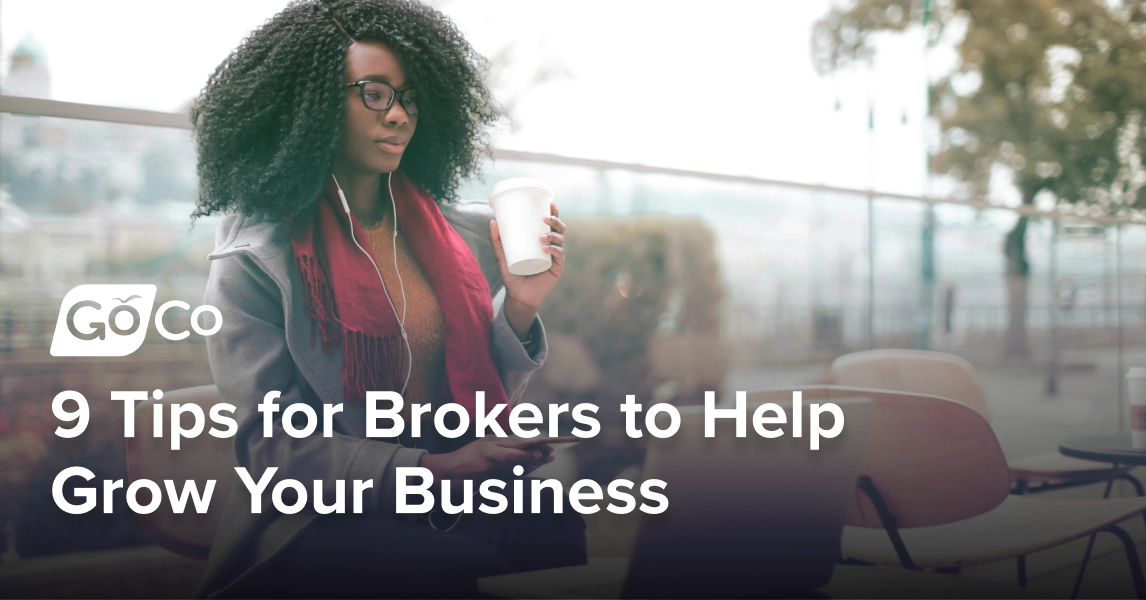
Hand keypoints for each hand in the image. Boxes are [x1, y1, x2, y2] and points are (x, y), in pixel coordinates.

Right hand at [419, 437, 554, 481]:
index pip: (512, 453)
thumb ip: (502, 442)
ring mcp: (494, 475)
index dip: (527, 454)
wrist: (451, 471)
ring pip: (519, 470)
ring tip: (548, 459)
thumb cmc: (468, 453)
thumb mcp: (484, 442)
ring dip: (535, 465)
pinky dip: (526, 471)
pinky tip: (535, 466)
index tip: (541, 451)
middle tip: (552, 455)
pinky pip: (514, 476)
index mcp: (489, 451)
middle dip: (537, 459)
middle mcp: (493, 464)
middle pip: (519, 463)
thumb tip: (522, 442)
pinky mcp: (494, 481)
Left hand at [489, 202, 565, 337]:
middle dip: (555, 220)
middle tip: (544, 218)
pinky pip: (558, 256)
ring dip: (552, 235)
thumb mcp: (502, 255)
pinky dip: (554, 250)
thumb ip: (496, 240)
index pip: (550, 224)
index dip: (554, 212)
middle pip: (559, 229)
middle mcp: (551, 247)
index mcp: (542, 241)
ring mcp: (555, 258)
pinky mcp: (556, 268)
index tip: (550, 203)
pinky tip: (546, 248)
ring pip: (560, 240)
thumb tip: (492, 221)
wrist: (518, 296)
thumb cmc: (511, 275)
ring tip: (540, 236)